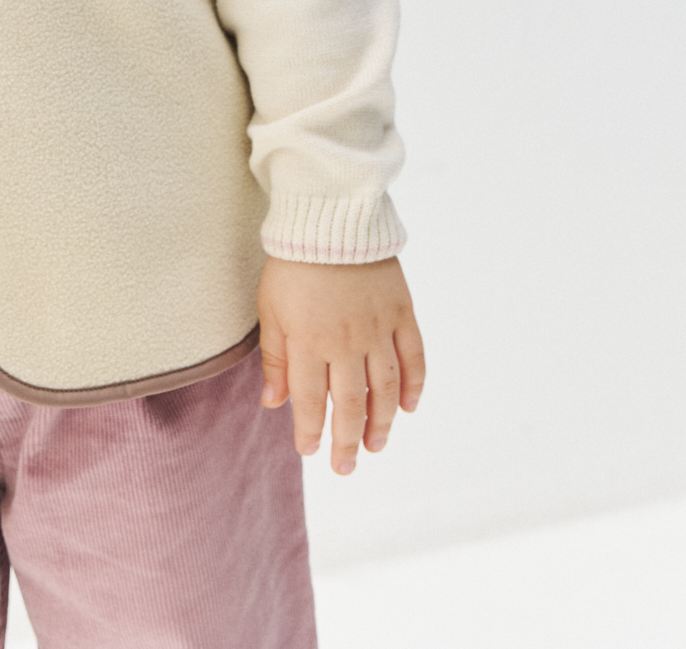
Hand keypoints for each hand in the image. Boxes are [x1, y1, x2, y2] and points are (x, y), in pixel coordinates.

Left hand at [257, 254, 424, 474]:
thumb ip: (274, 358)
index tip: (309, 451)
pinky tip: (409, 407)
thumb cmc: (292, 265)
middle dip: (348, 441)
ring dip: (382, 423)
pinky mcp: (402, 311)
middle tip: (346, 467)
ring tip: (376, 446)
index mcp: (310, 341)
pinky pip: (414, 356)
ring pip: (386, 388)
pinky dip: (415, 385)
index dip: (311, 431)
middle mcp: (347, 341)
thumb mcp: (270, 310)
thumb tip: (273, 403)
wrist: (331, 217)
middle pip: (352, 404)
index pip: (312, 401)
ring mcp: (378, 327)